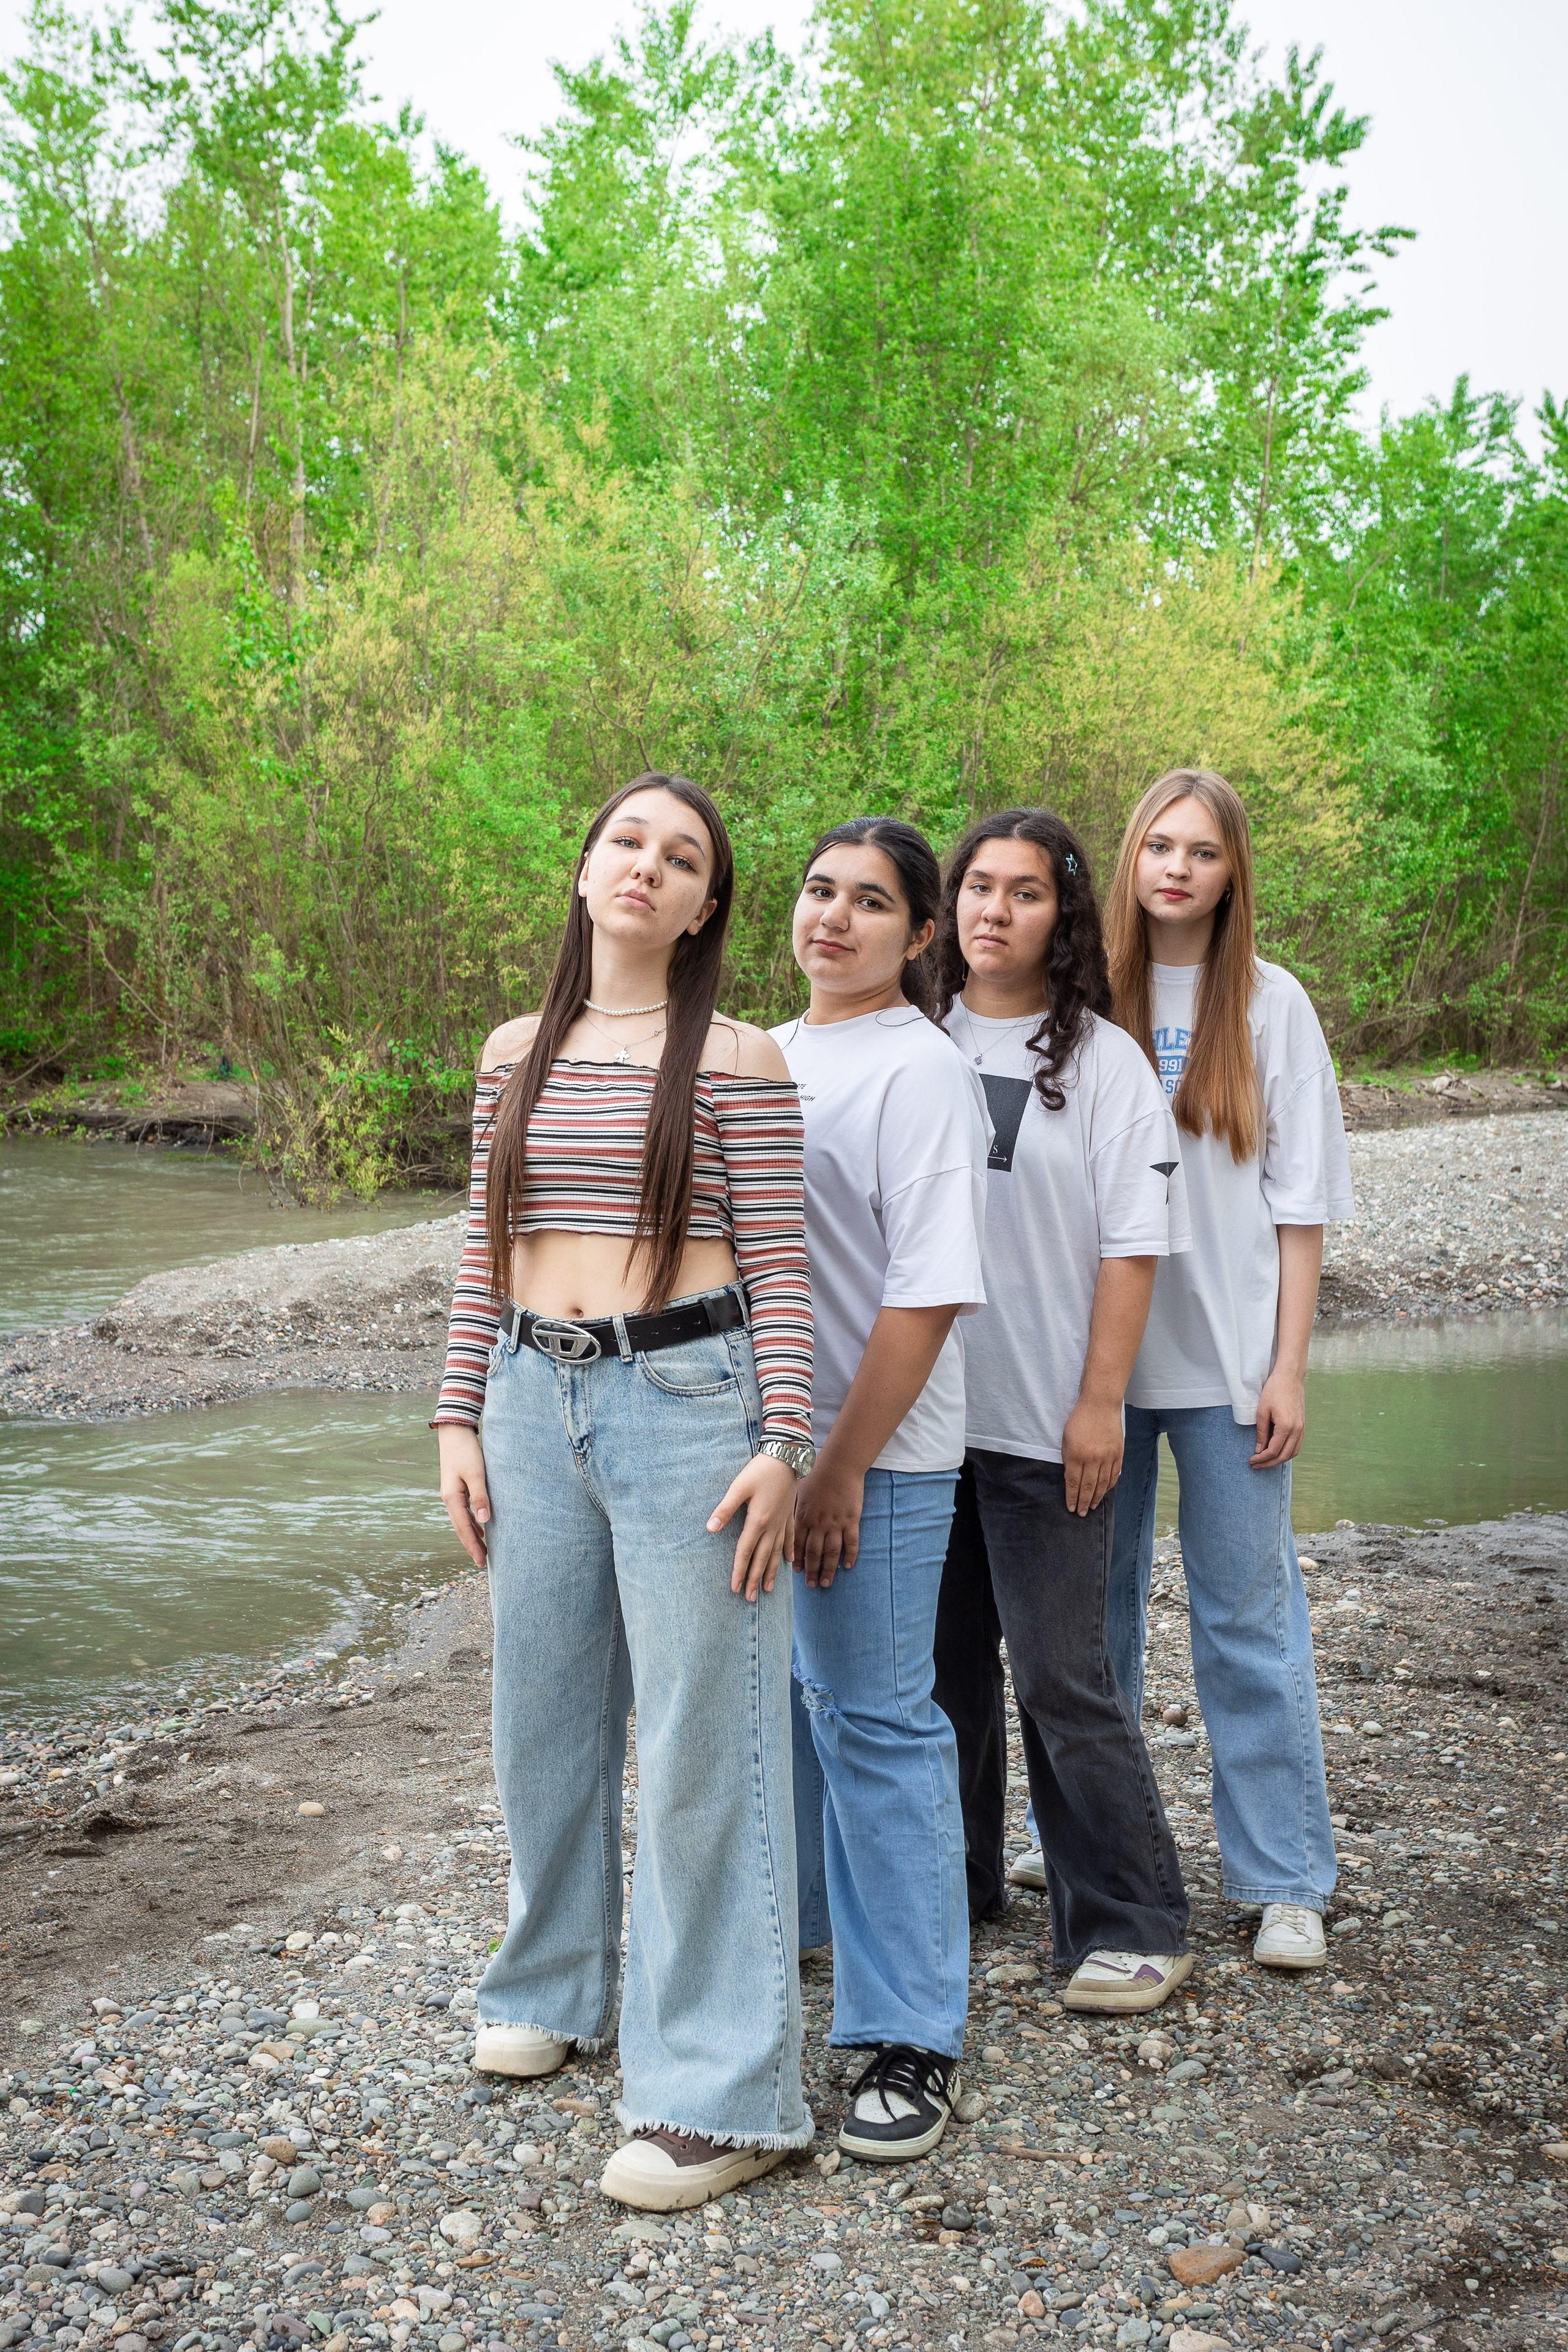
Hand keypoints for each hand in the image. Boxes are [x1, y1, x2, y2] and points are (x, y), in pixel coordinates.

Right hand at [437, 1424, 491, 1566]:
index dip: (473, 1546)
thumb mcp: (476, 1474)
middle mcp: (449, 1499)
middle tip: (482, 1562)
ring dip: (471, 1535)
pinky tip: (480, 1528)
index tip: (481, 1561)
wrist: (455, 1432)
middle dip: (471, 1545)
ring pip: (462, 1521)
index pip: (463, 1528)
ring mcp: (452, 1494)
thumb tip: (485, 1522)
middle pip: (460, 1528)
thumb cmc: (466, 1451)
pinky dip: (471, 1523)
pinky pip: (464, 1512)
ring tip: (482, 1550)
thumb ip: (480, 1497)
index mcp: (451, 1498)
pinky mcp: (457, 1488)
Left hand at [709, 1452, 798, 1601]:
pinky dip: (788, 1552)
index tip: (736, 1589)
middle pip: (762, 1558)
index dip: (740, 1571)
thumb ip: (724, 1509)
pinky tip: (789, 1563)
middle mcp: (772, 1526)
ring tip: (768, 1589)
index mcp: (758, 1521)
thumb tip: (710, 1528)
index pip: (745, 1552)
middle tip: (751, 1598)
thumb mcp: (738, 1487)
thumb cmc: (760, 1470)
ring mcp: (783, 1522)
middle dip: (755, 1579)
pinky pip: (789, 1539)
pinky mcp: (789, 1515)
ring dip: (771, 1572)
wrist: (787, 1455)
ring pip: (776, 1553)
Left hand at [792, 1455, 865, 1587]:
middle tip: (811, 1586)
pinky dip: (850, 1556)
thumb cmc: (816, 1474)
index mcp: (803, 1517)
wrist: (839, 1464)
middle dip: (811, 1571)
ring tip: (826, 1583)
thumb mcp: (797, 1490)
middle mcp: (818, 1524)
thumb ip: (792, 1509)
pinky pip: (851, 1543)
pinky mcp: (851, 1520)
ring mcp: (836, 1524)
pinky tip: (848, 1566)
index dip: (797, 1560)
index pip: (797, 1545)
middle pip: (814, 1553)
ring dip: (828, 1570)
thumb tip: (782, 1521)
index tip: (797, 1573)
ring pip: (831, 1553)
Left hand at [1061, 1394, 1124, 1515]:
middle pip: (1088, 1487)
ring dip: (1097, 1497)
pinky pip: (1114, 1475)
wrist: (1100, 1405)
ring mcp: (1108, 1457)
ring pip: (1102, 1484)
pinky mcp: (1118, 1454)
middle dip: (1084, 1502)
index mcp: (1077, 1455)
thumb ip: (1068, 1460)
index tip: (1071, 1508)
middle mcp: (1093, 1458)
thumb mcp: (1066, 1439)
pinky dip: (1109, 1486)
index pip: (1074, 1483)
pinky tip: (1104, 1492)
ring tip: (1092, 1507)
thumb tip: (1071, 1478)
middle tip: (1082, 1513)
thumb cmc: (1079, 1420)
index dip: (1072, 1497)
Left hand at [1251, 1368, 1306, 1466]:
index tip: (1251, 1460)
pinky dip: (1287, 1452)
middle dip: (1269, 1463)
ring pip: (1293, 1453)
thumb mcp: (1262, 1411)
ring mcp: (1302, 1428)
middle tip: (1256, 1464)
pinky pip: (1297, 1445)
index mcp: (1286, 1427)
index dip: (1261, 1458)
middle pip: (1284, 1456)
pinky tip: (1277, 1451)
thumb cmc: (1274, 1391)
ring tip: (1265, 1460)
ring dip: (1279, 1459)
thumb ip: (1261, 1433)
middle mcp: (1297, 1430)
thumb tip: (1259, 1450)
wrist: (1290, 1377)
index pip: (1273, 1451)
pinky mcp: (1303, 1425)